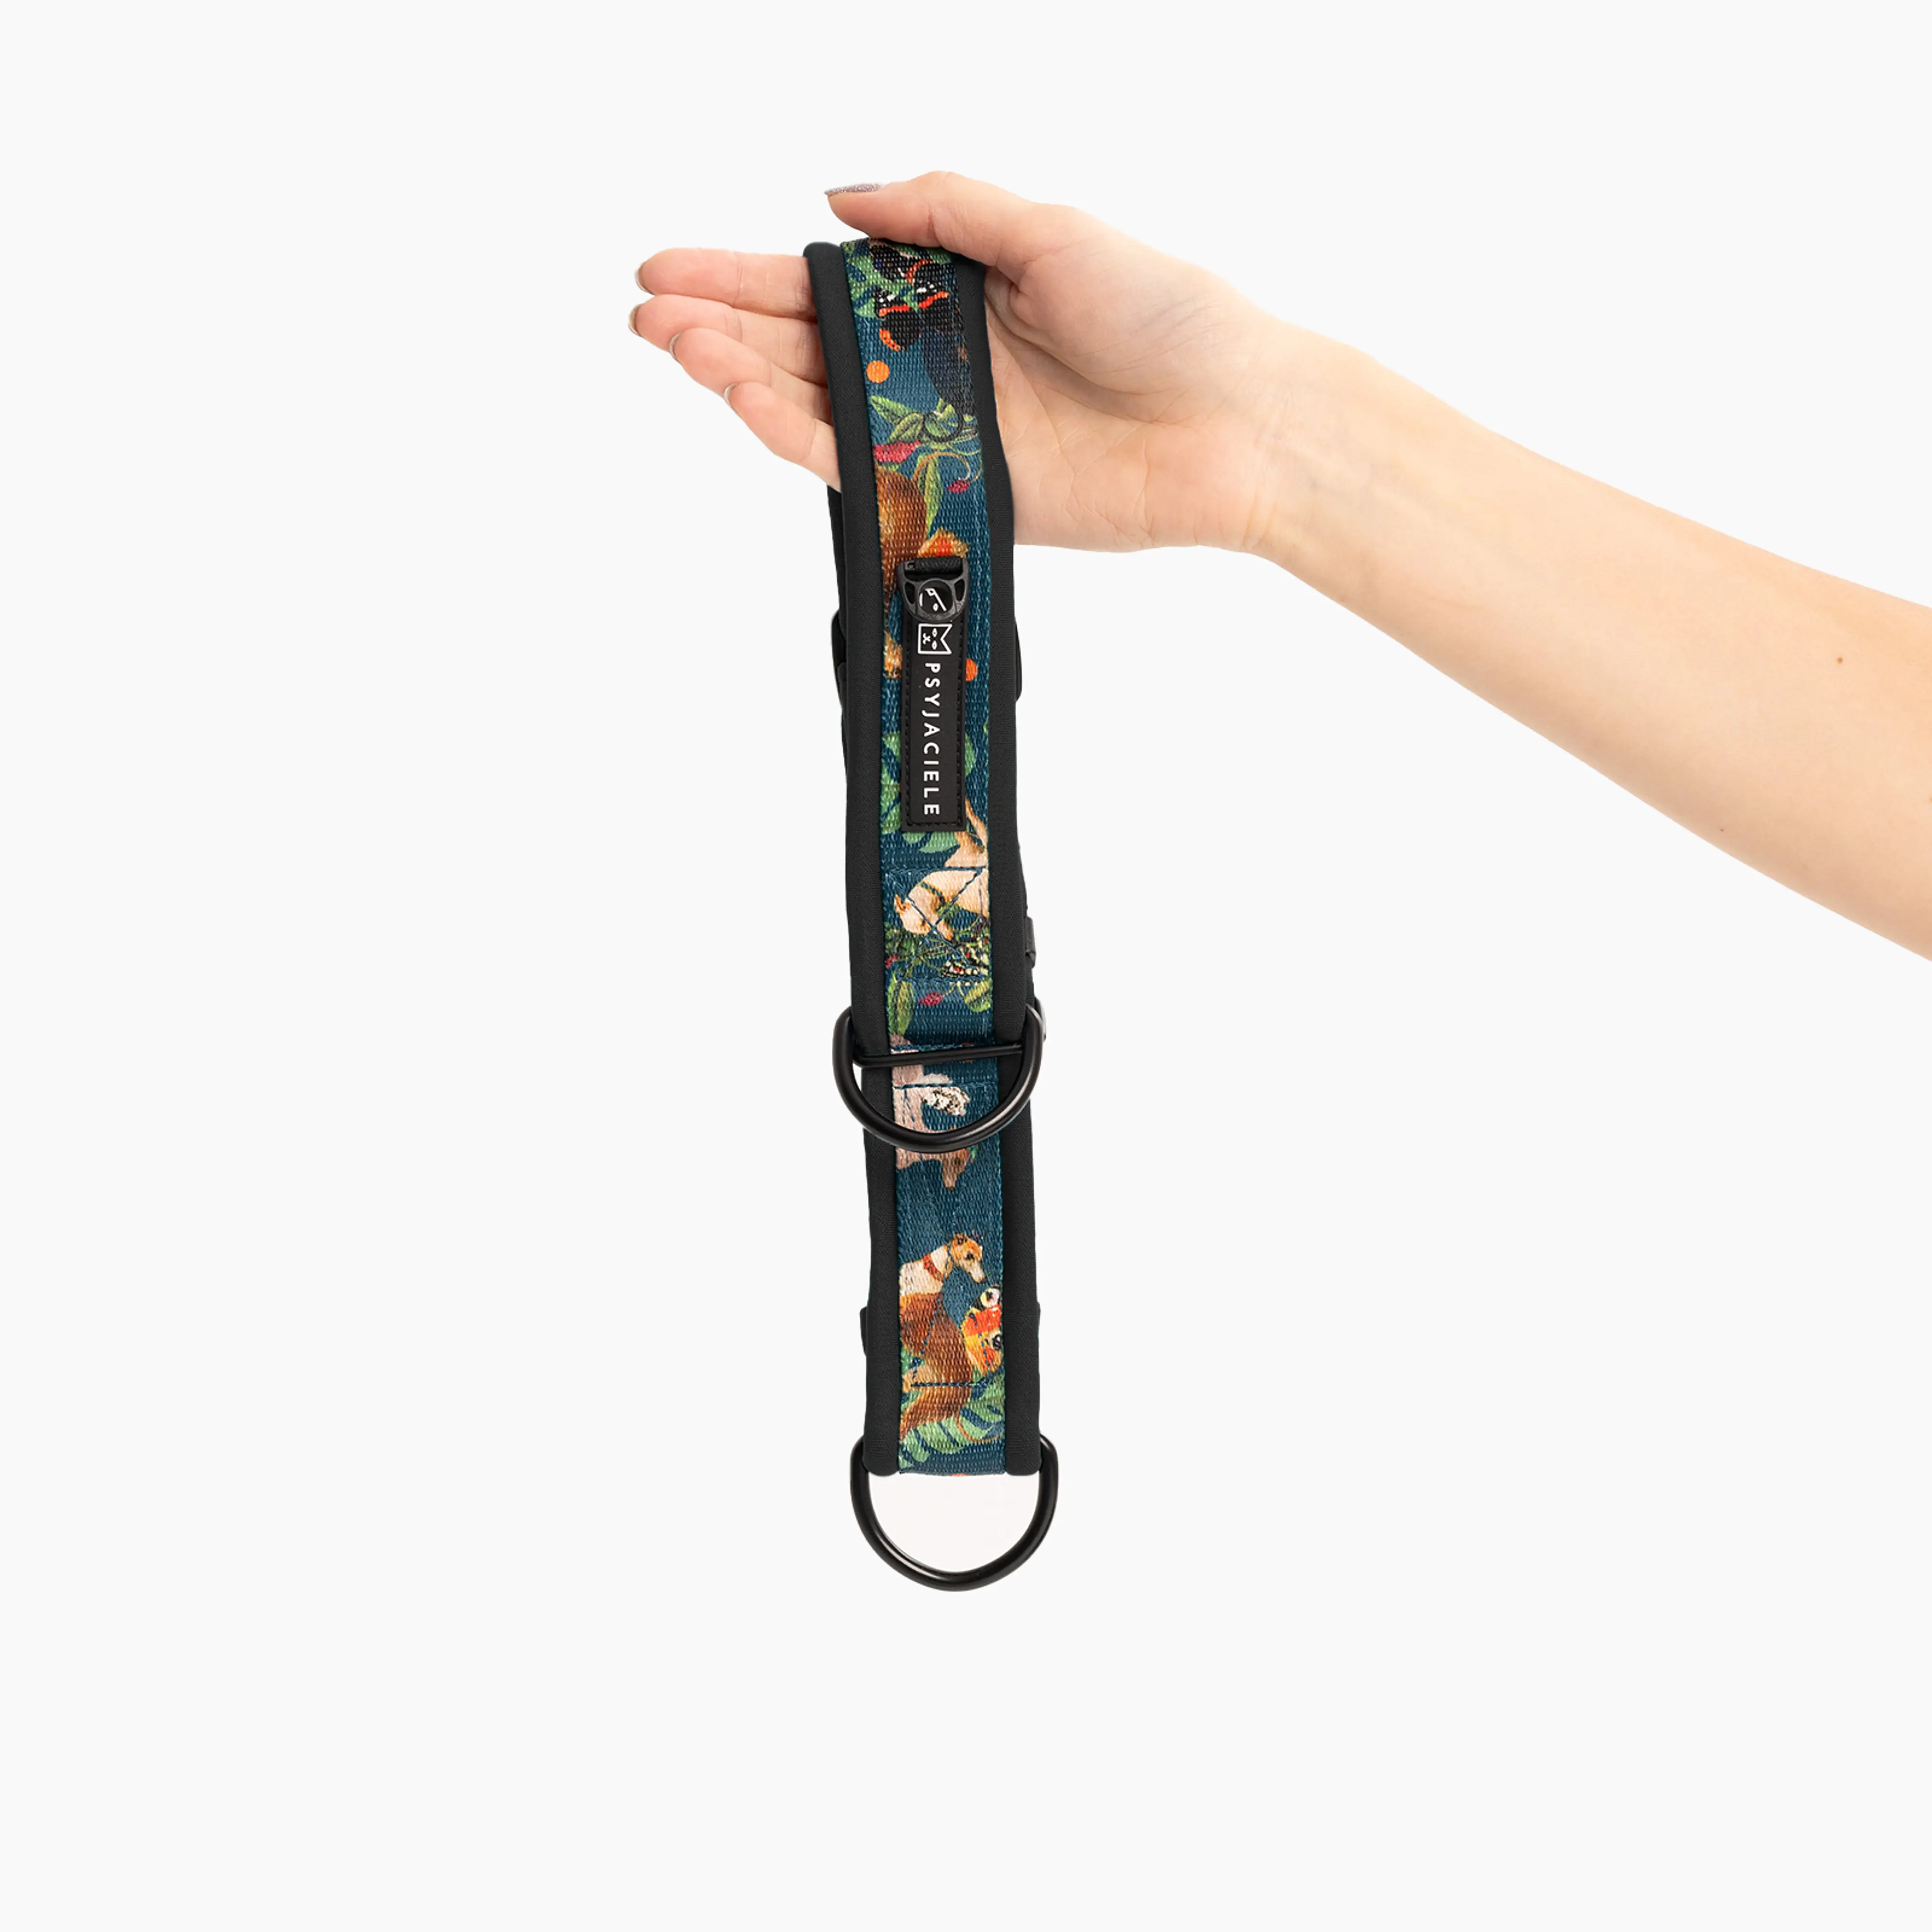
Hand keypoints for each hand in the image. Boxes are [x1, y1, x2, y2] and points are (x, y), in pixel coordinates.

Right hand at [631, 173, 1304, 555]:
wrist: (1235, 418)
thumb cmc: (1166, 312)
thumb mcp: (1047, 229)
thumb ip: (940, 210)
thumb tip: (836, 199)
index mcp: (950, 297)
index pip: (823, 286)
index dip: (741, 276)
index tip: (668, 268)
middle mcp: (933, 369)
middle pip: (801, 349)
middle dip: (717, 329)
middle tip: (647, 314)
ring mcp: (939, 436)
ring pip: (817, 411)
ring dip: (740, 379)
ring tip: (678, 347)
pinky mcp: (956, 497)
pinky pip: (861, 471)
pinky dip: (800, 438)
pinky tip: (749, 401)